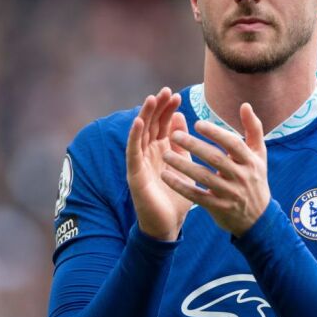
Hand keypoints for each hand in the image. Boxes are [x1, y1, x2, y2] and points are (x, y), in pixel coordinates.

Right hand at [126, 87, 193, 240]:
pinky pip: (133, 152)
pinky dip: (135, 136)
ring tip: (151, 99)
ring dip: (145, 116)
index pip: (163, 125)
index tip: (176, 96)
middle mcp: (149, 153)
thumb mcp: (184, 165)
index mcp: (162, 151)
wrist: (168, 225)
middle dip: (157, 108)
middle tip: (165, 91)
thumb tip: (182, 117)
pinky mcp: (134, 173)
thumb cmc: (177, 197)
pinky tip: (139, 122)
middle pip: (151, 125)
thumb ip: (183, 144)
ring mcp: (140, 162)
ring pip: (141, 134)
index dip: (168, 110)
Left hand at [161, 103, 270, 236]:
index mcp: (250, 161)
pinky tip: (165, 176)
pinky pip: (196, 196)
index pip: (233, 144)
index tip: (197, 123)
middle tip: (174, 135)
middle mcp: (242, 177)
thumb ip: (253, 129)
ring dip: (183, 165)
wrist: (258, 218)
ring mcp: (230, 194)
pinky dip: (180, 186)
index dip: (216, 133)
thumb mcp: (259, 155)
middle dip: (194, 146)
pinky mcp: (218, 208)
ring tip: (165, 154)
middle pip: (215, 159)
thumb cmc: (255, 179)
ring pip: (203, 177)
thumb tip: (245, 105)